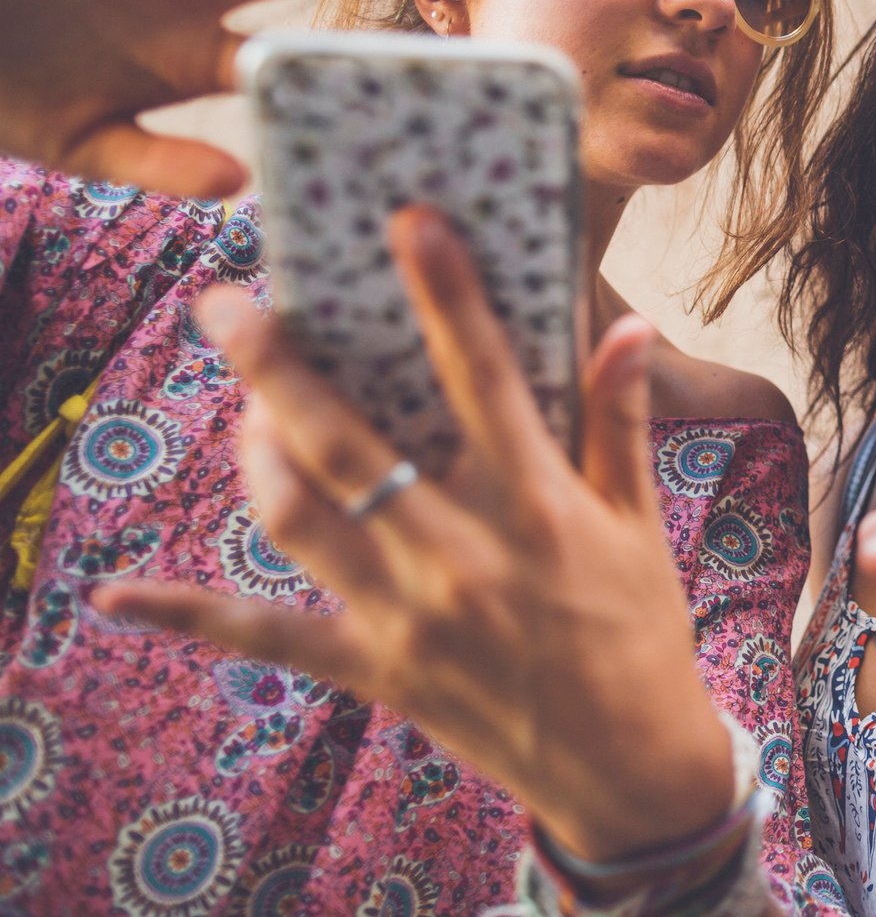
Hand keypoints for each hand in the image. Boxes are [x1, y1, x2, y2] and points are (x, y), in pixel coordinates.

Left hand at [95, 208, 732, 862]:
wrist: (626, 764)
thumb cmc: (638, 629)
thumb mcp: (641, 524)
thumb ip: (621, 423)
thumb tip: (629, 325)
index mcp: (538, 509)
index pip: (488, 381)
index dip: (447, 298)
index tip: (410, 226)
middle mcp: (463, 557)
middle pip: (353, 446)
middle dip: (282, 368)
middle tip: (230, 302)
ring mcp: (409, 617)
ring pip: (302, 521)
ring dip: (257, 454)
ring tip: (243, 403)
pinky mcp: (375, 669)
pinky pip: (269, 636)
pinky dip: (192, 613)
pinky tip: (121, 592)